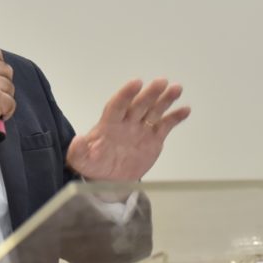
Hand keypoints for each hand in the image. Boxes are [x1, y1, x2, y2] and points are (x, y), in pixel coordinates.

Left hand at [66, 78, 189, 180]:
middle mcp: (127, 121)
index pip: (117, 105)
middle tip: (161, 82)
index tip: (136, 83)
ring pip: (154, 110)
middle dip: (149, 93)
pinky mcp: (153, 137)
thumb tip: (78, 140)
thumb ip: (78, 151)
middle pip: (139, 104)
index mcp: (109, 124)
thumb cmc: (94, 165)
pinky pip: (165, 125)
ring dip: (165, 99)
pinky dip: (175, 117)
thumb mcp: (81, 161)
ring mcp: (141, 128)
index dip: (126, 94)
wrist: (110, 179)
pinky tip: (185, 110)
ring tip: (176, 88)